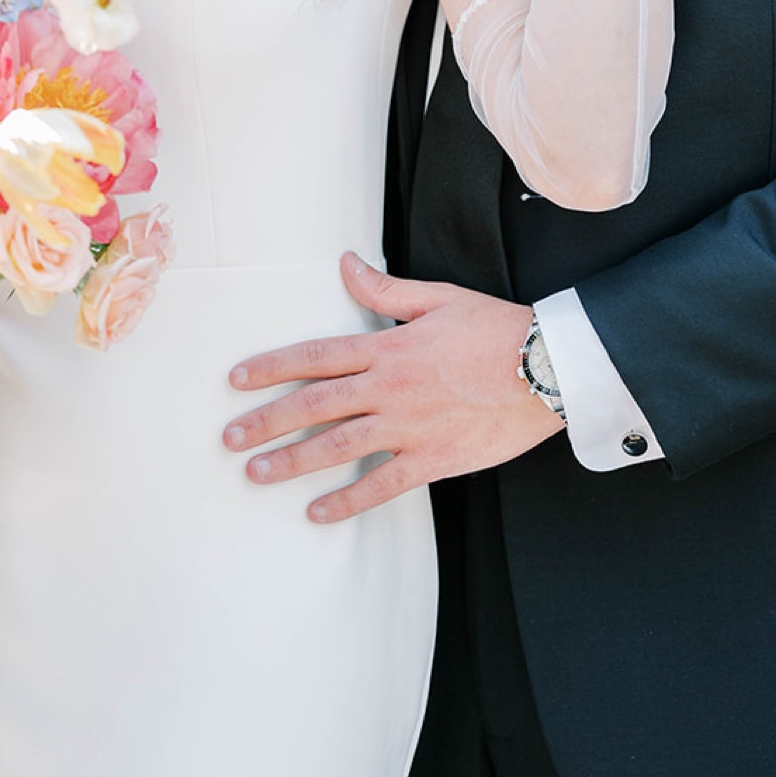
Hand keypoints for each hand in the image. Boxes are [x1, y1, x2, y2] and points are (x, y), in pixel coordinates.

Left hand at [224, 252, 562, 523]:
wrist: (547, 368)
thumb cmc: (495, 328)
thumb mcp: (439, 297)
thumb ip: (385, 287)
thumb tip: (346, 263)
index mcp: (387, 346)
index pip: (316, 356)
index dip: (272, 367)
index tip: (237, 379)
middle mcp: (389, 388)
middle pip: (314, 405)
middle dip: (266, 421)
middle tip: (228, 438)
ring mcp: (409, 427)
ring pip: (337, 447)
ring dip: (292, 462)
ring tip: (255, 474)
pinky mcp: (433, 459)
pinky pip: (381, 486)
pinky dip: (347, 502)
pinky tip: (317, 513)